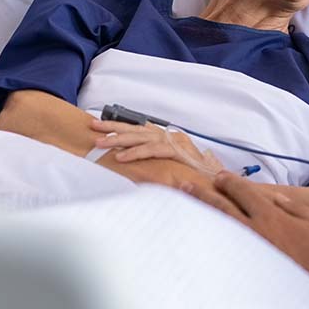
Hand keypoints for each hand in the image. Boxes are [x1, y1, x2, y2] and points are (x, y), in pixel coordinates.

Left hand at [91, 118, 221, 175]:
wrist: (216, 182)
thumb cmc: (195, 177)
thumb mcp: (171, 168)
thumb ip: (154, 164)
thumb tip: (133, 168)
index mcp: (168, 138)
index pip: (140, 129)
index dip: (120, 127)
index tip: (100, 126)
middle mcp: (171, 136)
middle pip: (138, 129)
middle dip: (113, 127)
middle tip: (92, 127)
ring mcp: (175, 142)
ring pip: (143, 136)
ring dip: (119, 139)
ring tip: (100, 143)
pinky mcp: (178, 151)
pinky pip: (153, 150)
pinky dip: (136, 152)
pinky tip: (121, 157)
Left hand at [182, 171, 308, 276]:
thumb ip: (297, 208)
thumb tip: (276, 197)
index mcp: (271, 216)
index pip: (245, 193)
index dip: (230, 182)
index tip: (219, 177)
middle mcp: (254, 231)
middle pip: (222, 207)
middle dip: (204, 194)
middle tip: (186, 185)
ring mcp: (245, 252)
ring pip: (216, 228)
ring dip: (198, 213)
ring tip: (180, 204)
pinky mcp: (241, 272)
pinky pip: (218, 254)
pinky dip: (204, 242)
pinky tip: (189, 239)